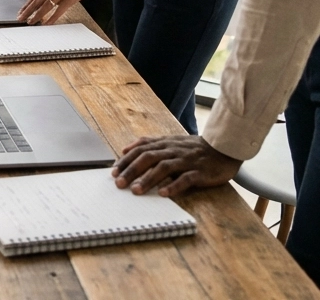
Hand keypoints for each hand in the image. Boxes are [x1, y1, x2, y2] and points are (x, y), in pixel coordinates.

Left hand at [16, 0, 95, 23]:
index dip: (27, 4)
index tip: (21, 11)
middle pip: (36, 1)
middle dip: (27, 10)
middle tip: (20, 18)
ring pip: (44, 6)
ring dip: (36, 15)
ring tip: (30, 22)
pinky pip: (58, 10)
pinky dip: (51, 17)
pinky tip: (46, 23)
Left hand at [113, 134, 241, 196]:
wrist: (223, 148)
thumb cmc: (193, 148)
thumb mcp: (169, 141)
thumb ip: (149, 144)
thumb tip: (125, 149)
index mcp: (164, 143)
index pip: (140, 149)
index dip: (126, 159)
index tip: (113, 171)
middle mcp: (172, 150)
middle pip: (148, 157)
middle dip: (132, 170)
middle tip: (119, 183)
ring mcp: (186, 160)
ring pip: (163, 167)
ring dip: (148, 179)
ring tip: (136, 191)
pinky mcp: (200, 172)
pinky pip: (186, 179)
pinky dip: (174, 185)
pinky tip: (163, 193)